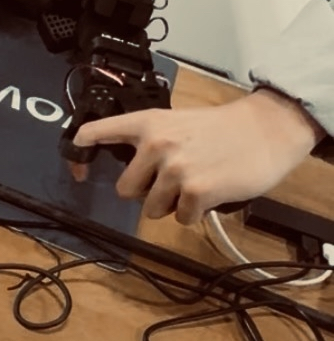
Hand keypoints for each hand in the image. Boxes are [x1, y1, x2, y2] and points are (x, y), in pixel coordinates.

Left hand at [72, 89, 322, 224]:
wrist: (263, 131)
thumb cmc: (220, 128)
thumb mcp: (176, 123)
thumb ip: (150, 139)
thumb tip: (131, 168)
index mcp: (146, 123)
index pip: (97, 131)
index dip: (80, 151)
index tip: (77, 166)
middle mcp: (154, 144)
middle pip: (126, 189)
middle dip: (146, 192)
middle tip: (171, 182)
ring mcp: (174, 169)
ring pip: (152, 208)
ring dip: (172, 204)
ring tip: (195, 184)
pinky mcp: (196, 191)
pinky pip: (181, 218)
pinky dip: (194, 213)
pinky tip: (209, 195)